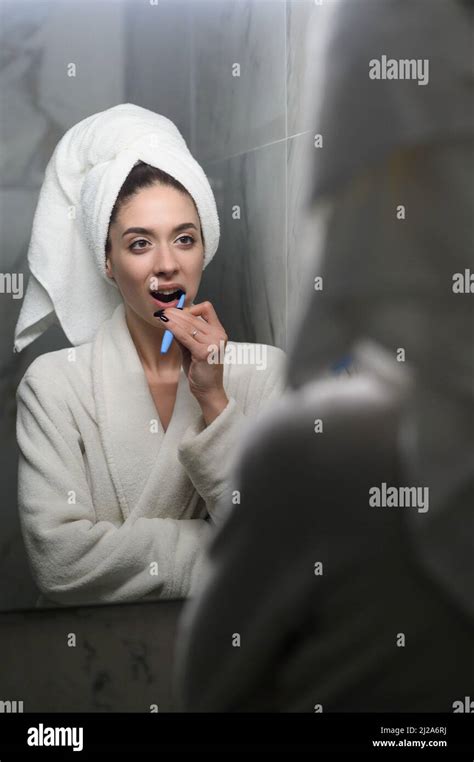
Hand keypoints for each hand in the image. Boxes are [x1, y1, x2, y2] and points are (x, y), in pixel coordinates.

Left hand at [162, 301, 228, 420]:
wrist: (208, 390)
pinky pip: (184, 336)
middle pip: (194, 316)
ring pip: (188, 325)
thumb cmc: (201, 370)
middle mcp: (218, 335)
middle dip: (176, 313)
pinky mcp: (203, 352)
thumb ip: (185, 334)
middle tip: (163, 312)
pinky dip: (173, 328)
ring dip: (172, 319)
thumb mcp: (192, 348)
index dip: (191, 308)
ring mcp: (212, 343)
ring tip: (161, 317)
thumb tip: (170, 320)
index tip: (179, 314)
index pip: (206, 309)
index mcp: (218, 332)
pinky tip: (165, 324)